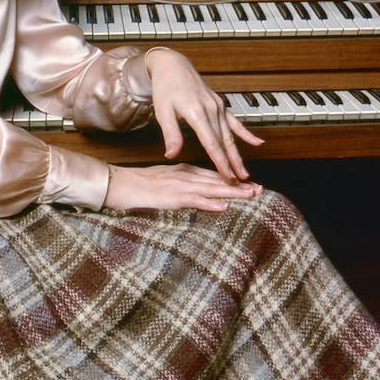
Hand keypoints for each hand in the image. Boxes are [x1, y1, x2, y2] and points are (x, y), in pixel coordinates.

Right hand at [103, 162, 263, 212]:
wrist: (119, 183)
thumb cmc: (138, 185)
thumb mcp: (164, 182)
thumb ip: (180, 185)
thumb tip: (196, 193)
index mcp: (184, 172)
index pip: (213, 176)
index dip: (232, 181)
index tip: (249, 185)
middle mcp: (185, 176)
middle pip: (217, 181)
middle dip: (239, 186)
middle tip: (260, 189)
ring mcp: (180, 186)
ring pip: (211, 189)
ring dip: (232, 193)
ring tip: (251, 195)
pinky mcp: (172, 197)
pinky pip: (194, 201)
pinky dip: (210, 204)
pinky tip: (223, 207)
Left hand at [145, 47, 263, 182]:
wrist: (172, 65)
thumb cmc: (165, 88)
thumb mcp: (162, 111)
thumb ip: (171, 134)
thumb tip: (171, 155)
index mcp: (196, 112)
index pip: (211, 143)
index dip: (220, 162)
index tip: (227, 178)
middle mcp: (211, 109)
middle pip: (224, 142)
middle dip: (232, 164)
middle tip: (240, 183)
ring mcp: (217, 106)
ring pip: (230, 135)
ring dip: (238, 154)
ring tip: (245, 173)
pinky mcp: (219, 104)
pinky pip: (234, 122)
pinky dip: (246, 133)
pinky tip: (258, 143)